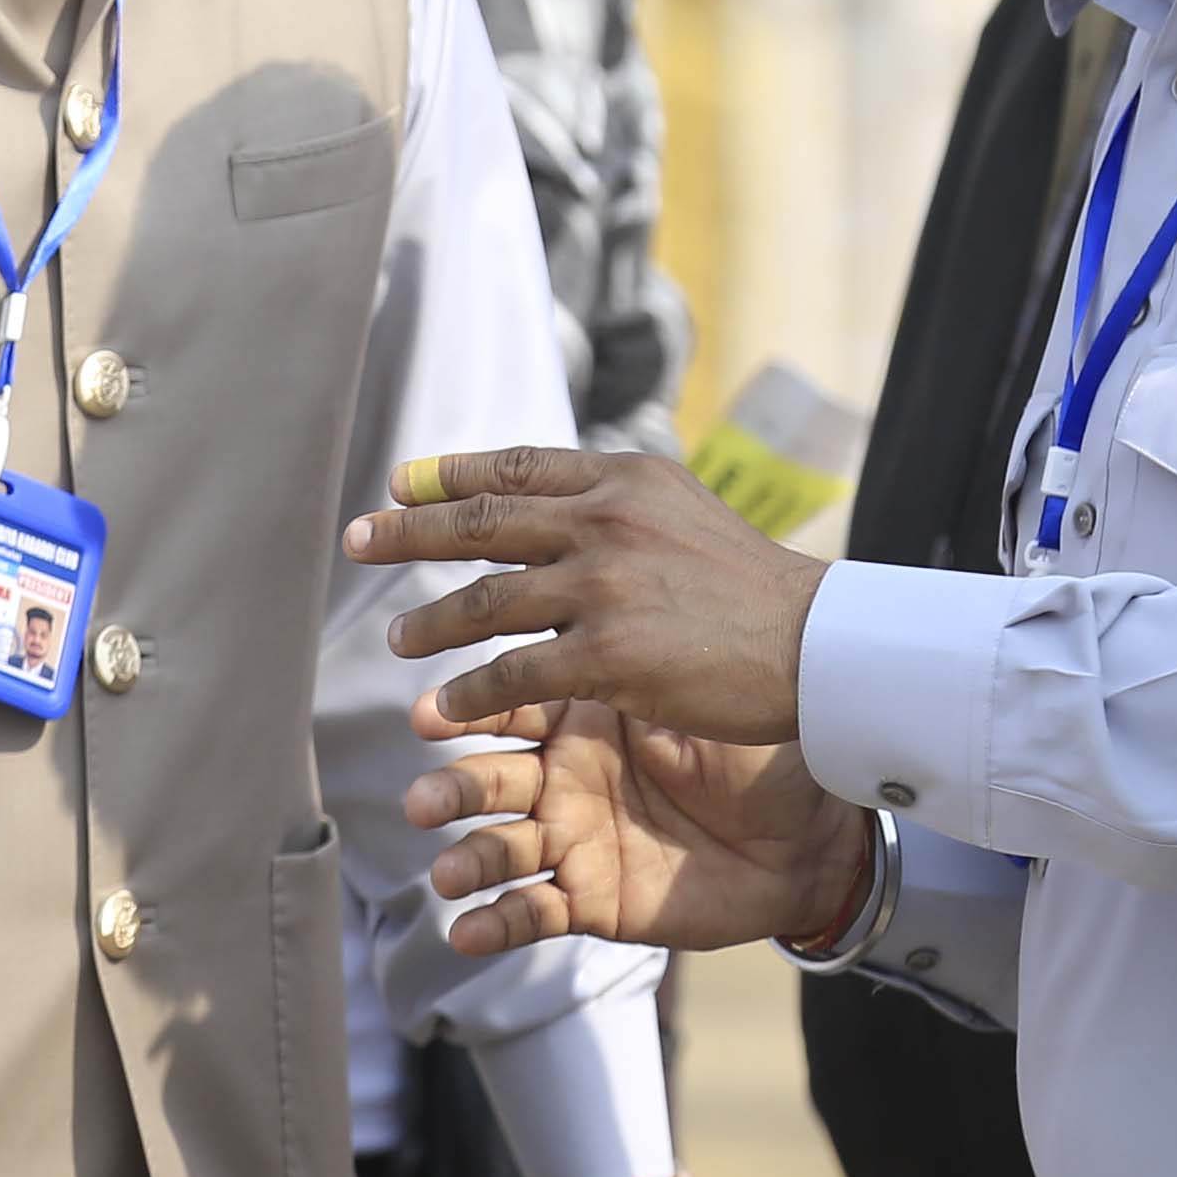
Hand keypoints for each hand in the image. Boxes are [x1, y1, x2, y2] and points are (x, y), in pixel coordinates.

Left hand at [347, 448, 827, 742]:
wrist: (817, 643)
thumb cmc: (755, 589)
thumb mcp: (687, 515)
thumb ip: (622, 508)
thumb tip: (562, 503)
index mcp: (625, 480)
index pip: (518, 467)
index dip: (450, 473)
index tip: (400, 482)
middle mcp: (606, 520)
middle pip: (481, 520)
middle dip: (409, 529)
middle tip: (359, 538)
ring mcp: (604, 586)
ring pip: (485, 601)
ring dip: (430, 623)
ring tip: (395, 641)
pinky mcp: (608, 654)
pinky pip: (513, 673)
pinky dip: (471, 693)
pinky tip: (444, 709)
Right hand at [407, 700, 868, 956]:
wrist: (811, 836)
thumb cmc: (756, 754)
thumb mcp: (693, 701)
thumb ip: (634, 667)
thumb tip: (581, 603)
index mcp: (581, 719)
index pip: (507, 705)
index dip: (464, 710)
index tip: (426, 713)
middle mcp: (563, 779)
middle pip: (488, 780)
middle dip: (451, 790)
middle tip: (424, 800)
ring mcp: (572, 841)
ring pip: (500, 849)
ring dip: (467, 860)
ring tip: (446, 872)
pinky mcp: (590, 901)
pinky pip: (534, 914)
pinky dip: (496, 924)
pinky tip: (466, 931)